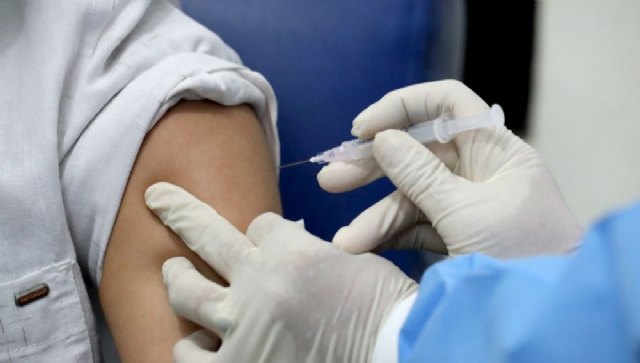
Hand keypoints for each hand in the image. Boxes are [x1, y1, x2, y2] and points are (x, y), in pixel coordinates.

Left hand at [145, 182, 416, 362]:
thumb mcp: (358, 265)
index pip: (261, 223)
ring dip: (178, 279)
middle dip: (179, 211)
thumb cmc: (388, 314)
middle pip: (205, 233)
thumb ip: (314, 252)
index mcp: (293, 253)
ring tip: (173, 274)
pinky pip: (190, 355)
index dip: (268, 231)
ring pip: (186, 292)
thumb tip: (289, 248)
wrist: (395, 356)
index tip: (274, 240)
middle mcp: (258, 285)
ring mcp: (241, 329)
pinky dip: (190, 347)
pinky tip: (194, 342)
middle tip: (158, 198)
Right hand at [318, 80, 582, 257]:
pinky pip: (416, 226)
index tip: (362, 129)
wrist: (546, 317)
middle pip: (418, 153)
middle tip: (330, 181)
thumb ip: (420, 175)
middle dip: (374, 168)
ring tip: (346, 243)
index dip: (402, 107)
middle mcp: (479, 171)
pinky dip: (390, 236)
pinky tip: (365, 247)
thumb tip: (382, 138)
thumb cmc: (523, 257)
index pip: (447, 104)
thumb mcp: (467, 214)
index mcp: (495, 151)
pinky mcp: (455, 236)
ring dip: (376, 217)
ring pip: (411, 196)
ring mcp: (466, 205)